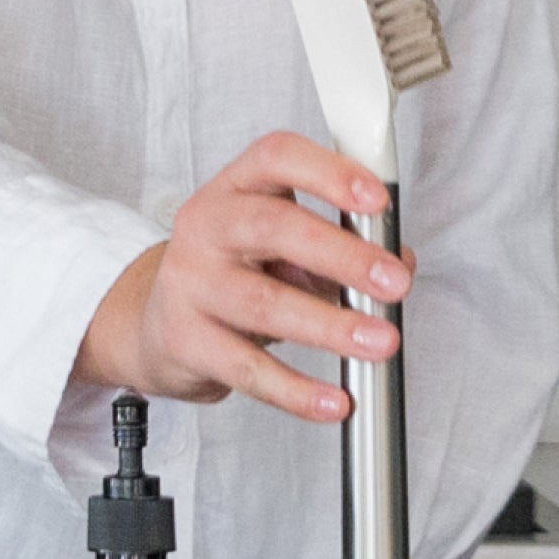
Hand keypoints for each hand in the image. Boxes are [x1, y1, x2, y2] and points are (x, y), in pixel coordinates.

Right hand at [74, 131, 407, 422]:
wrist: (158, 324)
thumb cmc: (234, 274)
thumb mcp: (282, 247)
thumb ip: (342, 245)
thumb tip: (399, 262)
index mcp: (235, 188)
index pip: (277, 157)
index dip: (329, 173)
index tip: (377, 200)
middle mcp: (206, 225)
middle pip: (272, 227)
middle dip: (342, 255)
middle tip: (394, 284)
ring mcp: (189, 282)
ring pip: (262, 302)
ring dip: (330, 325)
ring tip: (379, 343)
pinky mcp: (184, 339)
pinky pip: (246, 368)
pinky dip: (295, 390)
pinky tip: (333, 400)